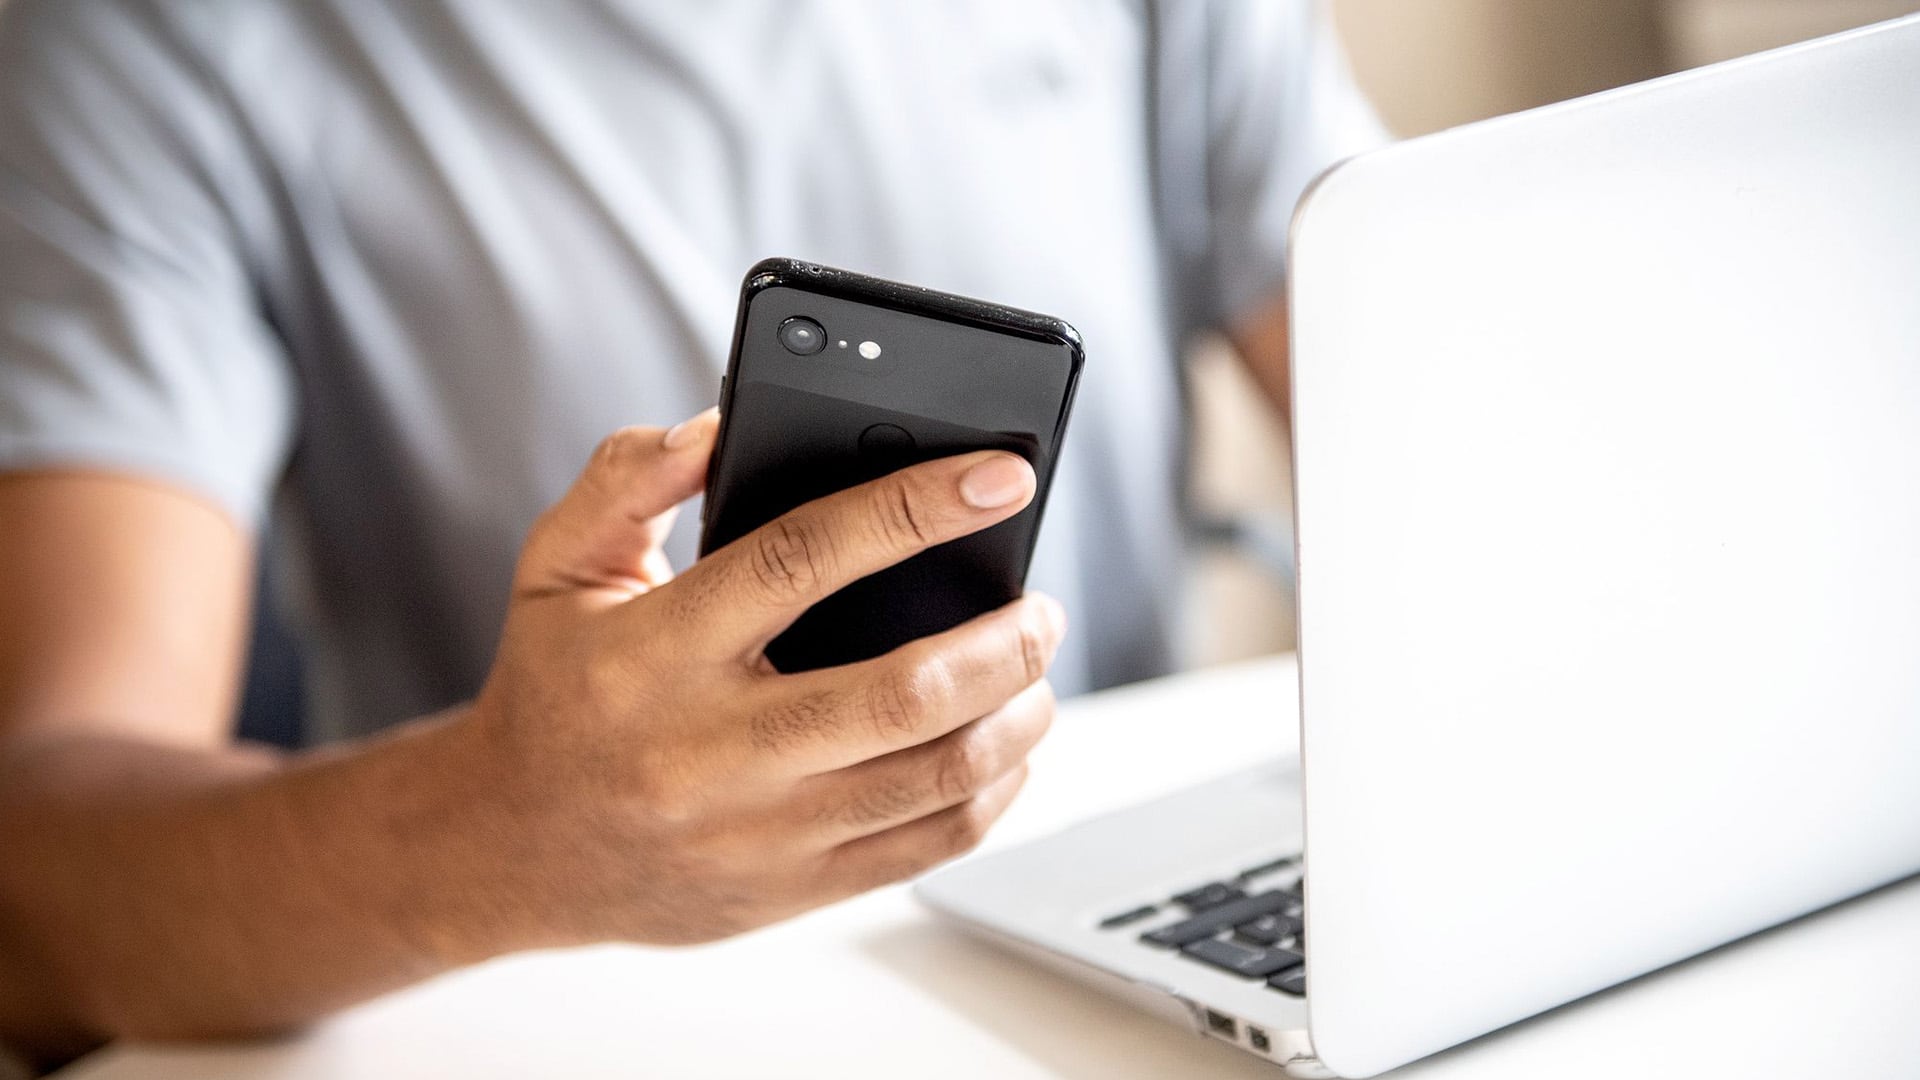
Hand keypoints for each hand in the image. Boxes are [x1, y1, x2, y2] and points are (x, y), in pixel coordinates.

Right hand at [464, 409, 1064, 949]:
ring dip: (1015, 718)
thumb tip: (718, 423)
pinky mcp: (787, 892)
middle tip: (1041, 606)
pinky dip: (990, 795)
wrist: (508, 849)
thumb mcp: (556, 565)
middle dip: (1002, 642)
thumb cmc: (554, 689)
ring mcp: (755, 832)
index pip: (805, 558)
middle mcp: (708, 748)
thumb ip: (628, 479)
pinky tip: (1005, 749)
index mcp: (654, 650)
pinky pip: (922, 847)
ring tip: (1034, 671)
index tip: (1002, 477)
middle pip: (901, 694)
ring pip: (931, 779)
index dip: (917, 508)